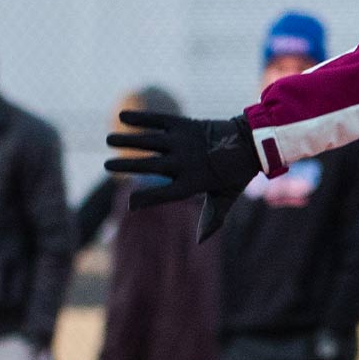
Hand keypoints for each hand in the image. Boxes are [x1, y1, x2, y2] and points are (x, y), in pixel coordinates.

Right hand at [105, 111, 259, 210]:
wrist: (251, 142)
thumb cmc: (235, 174)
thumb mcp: (225, 198)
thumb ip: (212, 218)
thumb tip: (200, 241)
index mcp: (193, 183)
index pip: (164, 195)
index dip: (146, 200)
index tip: (130, 203)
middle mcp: (185, 162)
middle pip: (150, 165)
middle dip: (126, 165)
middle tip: (107, 164)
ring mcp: (184, 141)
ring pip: (150, 141)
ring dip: (128, 140)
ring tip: (109, 139)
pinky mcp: (185, 124)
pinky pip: (159, 120)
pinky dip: (141, 118)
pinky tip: (123, 117)